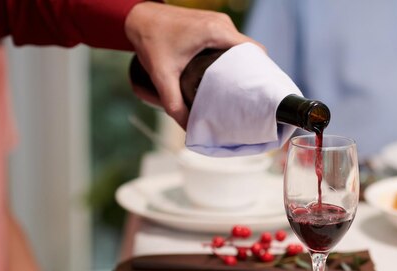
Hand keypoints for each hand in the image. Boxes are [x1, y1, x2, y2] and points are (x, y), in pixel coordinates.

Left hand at [124, 2, 260, 127]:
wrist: (138, 17)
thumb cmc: (150, 40)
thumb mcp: (162, 76)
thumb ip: (174, 104)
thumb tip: (188, 128)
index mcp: (216, 32)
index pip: (253, 51)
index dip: (259, 71)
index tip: (255, 92)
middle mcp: (222, 24)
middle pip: (250, 50)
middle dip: (249, 72)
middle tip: (244, 96)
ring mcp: (218, 21)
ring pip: (241, 47)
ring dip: (240, 65)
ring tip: (235, 88)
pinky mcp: (213, 23)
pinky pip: (231, 42)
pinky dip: (231, 57)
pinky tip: (224, 74)